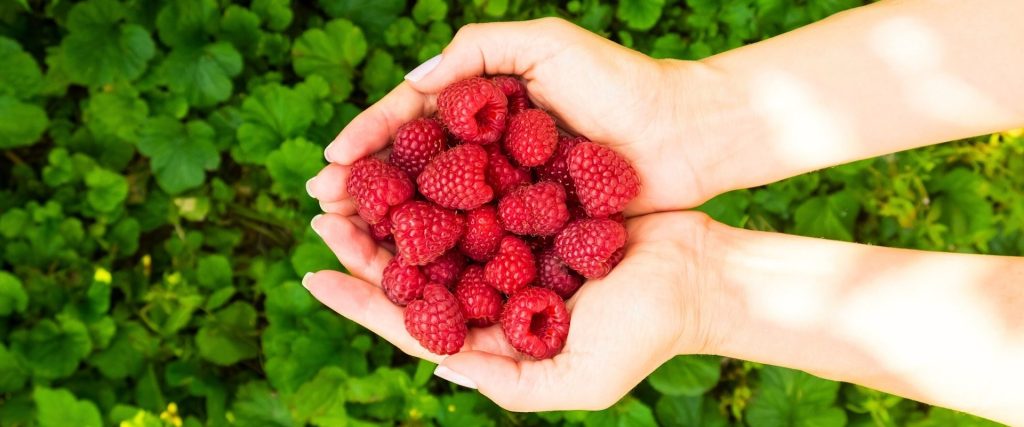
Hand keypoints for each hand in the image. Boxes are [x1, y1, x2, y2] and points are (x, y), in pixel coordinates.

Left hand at [303, 210, 720, 410]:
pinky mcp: (533, 206)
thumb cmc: (645, 334)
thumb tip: (436, 368)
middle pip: (414, 267)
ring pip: (439, 224)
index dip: (361, 300)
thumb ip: (506, 383)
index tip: (314, 274)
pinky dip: (446, 172)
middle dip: (364, 241)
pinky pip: (481, 188)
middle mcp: (493, 290)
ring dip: (395, 202)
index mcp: (493, 336)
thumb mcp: (578, 380)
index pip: (413, 321)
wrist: (699, 275)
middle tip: (319, 209)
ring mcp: (511, 245)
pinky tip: (415, 151)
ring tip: (351, 177)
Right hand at [306, 18, 728, 216]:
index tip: (330, 160)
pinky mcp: (532, 227)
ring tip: (349, 240)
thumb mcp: (547, 45)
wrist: (686, 137)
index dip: (368, 138)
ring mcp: (508, 191)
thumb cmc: (623, 84)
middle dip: (365, 187)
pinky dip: (442, 254)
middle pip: (412, 170)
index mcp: (484, 103)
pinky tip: (409, 269)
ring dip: (390, 226)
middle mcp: (488, 149)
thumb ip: (478, 51)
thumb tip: (409, 85)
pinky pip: (478, 241)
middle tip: (323, 208)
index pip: (411, 120)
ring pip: (436, 210)